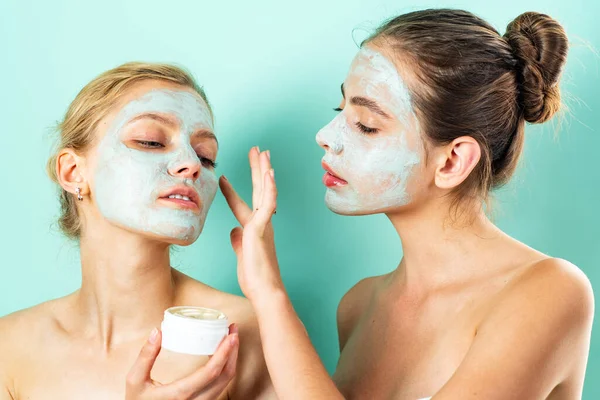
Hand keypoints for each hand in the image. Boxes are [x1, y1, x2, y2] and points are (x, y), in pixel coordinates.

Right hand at [125, 325, 238, 398]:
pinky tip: (222, 355)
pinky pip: (219, 387)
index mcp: (179, 394)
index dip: (224, 353)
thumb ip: (145, 356)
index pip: (210, 373)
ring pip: (225, 384)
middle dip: (233, 352)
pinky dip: (224, 370)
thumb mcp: (135, 381)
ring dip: (231, 360)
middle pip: (225, 378)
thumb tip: (158, 331)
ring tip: (230, 339)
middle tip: (234, 331)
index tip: (231, 335)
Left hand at [219, 146, 281, 302]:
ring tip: (262, 152)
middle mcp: (262, 223)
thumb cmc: (255, 277)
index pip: (242, 204)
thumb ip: (238, 240)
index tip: (225, 177)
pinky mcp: (263, 228)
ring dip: (264, 170)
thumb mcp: (241, 255)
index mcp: (254, 229)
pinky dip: (269, 188)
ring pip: (265, 191)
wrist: (265, 291)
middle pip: (259, 190)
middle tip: (258, 150)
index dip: (233, 190)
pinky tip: (269, 173)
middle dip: (257, 169)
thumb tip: (233, 230)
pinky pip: (268, 204)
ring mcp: (264, 224)